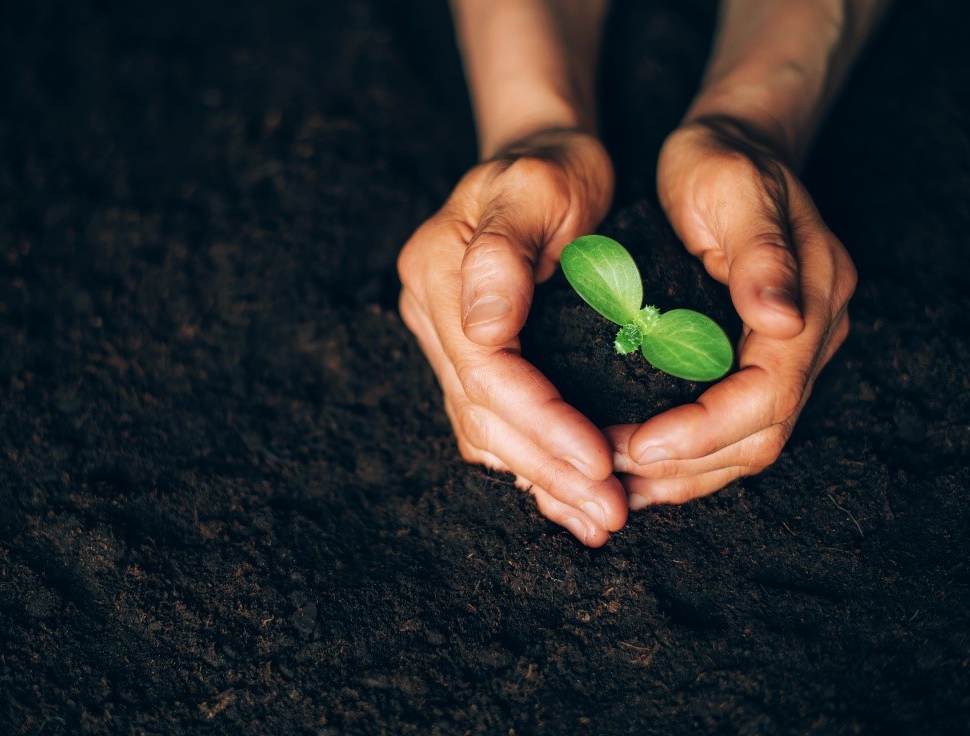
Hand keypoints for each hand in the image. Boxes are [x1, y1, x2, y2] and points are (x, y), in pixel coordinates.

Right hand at [398, 128, 625, 545]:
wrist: (543, 157)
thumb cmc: (552, 166)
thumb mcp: (537, 186)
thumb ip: (505, 254)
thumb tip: (485, 333)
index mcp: (438, 269)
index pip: (486, 371)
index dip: (542, 422)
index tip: (600, 461)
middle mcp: (429, 312)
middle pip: (481, 413)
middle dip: (547, 468)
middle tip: (609, 512)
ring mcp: (443, 337)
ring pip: (482, 429)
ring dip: (540, 480)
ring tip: (596, 519)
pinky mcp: (467, 354)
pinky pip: (490, 421)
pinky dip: (529, 463)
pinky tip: (565, 496)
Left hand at [609, 116, 857, 507]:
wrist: (731, 143)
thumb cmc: (722, 160)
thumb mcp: (734, 189)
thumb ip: (761, 255)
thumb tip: (783, 324)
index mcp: (813, 302)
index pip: (767, 398)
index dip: (702, 432)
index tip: (637, 446)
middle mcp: (809, 338)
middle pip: (759, 436)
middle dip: (685, 466)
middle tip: (610, 474)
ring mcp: (788, 352)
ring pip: (746, 443)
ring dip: (682, 474)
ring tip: (615, 484)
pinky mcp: (756, 356)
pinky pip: (729, 425)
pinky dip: (685, 453)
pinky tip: (636, 462)